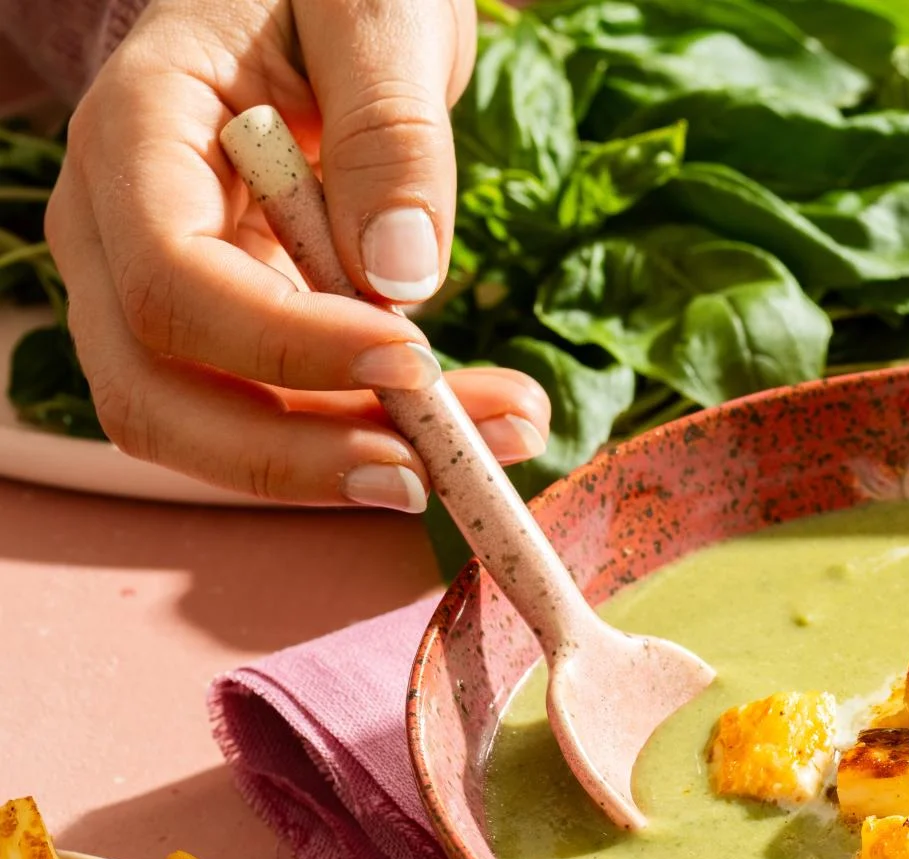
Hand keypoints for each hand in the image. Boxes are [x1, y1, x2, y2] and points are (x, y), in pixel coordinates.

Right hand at [47, 0, 548, 510]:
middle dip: (300, 449)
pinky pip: (275, 407)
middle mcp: (116, 223)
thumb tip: (400, 282)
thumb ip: (389, 131)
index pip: (169, 279)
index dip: (284, 344)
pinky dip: (369, 431)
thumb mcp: (376, 15)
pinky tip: (477, 425)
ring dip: (347, 458)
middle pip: (156, 390)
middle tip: (438, 470)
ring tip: (498, 444)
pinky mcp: (227, 321)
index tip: (413, 359)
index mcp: (136, 131)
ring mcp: (160, 283)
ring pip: (211, 424)